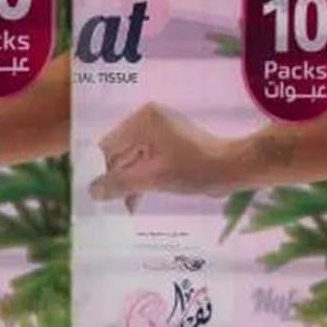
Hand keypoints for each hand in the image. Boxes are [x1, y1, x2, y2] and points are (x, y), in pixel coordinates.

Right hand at [88, 103, 232, 203]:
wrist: (234, 168)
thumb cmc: (193, 169)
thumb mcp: (152, 179)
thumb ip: (119, 184)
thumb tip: (92, 192)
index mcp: (143, 120)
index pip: (109, 146)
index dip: (100, 171)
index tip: (93, 193)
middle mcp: (149, 120)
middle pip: (120, 153)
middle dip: (115, 179)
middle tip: (104, 204)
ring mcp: (161, 132)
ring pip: (133, 160)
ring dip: (127, 182)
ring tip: (120, 207)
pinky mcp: (171, 144)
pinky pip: (147, 162)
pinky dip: (141, 179)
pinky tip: (135, 200)